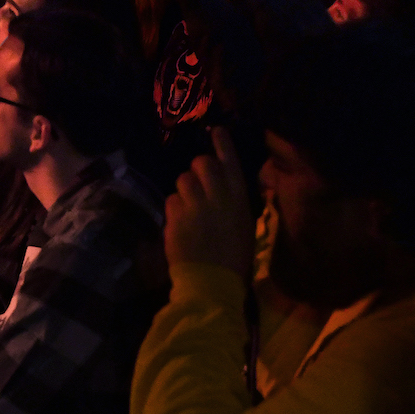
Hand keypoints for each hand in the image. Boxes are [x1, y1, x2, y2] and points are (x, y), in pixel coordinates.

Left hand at [164, 127, 253, 274]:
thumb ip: (233, 201)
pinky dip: (174, 208)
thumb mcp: (243, 226)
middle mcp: (217, 198)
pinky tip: (181, 223)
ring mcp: (194, 206)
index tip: (217, 130)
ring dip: (185, 189)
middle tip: (198, 181)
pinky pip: (171, 200)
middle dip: (198, 167)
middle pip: (201, 163)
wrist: (211, 283)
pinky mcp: (174, 216)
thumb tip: (224, 184)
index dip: (223, 144)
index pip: (230, 163)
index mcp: (239, 201)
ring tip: (190, 206)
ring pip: (182, 179)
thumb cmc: (235, 259)